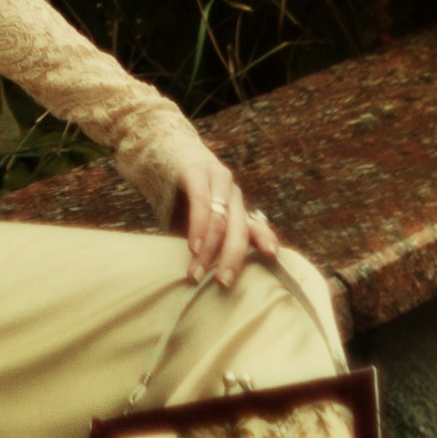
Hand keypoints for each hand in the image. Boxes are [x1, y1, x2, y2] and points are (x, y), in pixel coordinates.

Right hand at [163, 131, 289, 291]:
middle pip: (239, 228)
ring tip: (197, 273)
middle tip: (223, 283)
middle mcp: (232, 194)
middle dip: (232, 257)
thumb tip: (211, 274)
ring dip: (208, 250)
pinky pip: (201, 203)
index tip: (272, 256)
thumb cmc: (181, 198)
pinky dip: (199, 227)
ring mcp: (216, 181)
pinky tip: (194, 247)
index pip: (256, 226)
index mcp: (236, 207)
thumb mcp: (198, 223)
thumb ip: (209, 242)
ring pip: (220, 220)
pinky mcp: (196, 173)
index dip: (265, 240)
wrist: (164, 154)